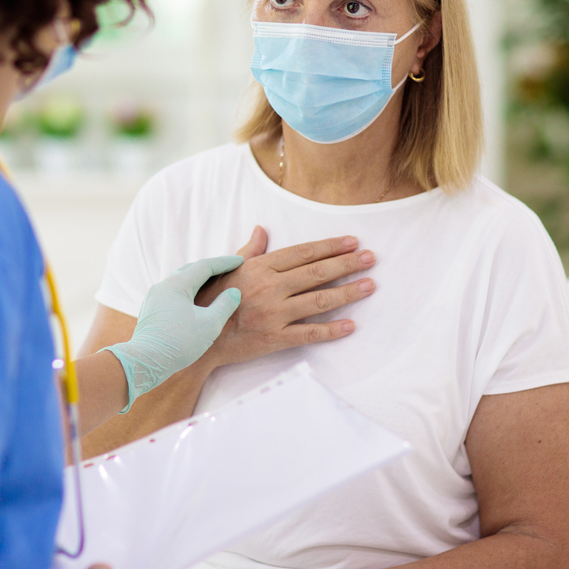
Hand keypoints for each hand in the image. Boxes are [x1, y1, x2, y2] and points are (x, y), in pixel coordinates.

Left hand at [105, 255, 243, 410]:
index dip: (224, 263)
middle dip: (210, 269)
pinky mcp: (150, 310)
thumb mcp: (210, 324)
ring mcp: (153, 298)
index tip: (240, 261)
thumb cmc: (179, 342)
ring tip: (211, 284)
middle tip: (227, 270)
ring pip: (179, 282)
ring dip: (197, 280)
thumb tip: (233, 292)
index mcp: (177, 284)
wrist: (145, 361)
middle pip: (190, 270)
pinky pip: (172, 293)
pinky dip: (187, 292)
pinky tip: (193, 302)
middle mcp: (162, 286)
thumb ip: (225, 305)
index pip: (204, 266)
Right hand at [194, 227, 375, 367]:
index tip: (352, 242)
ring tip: (370, 285)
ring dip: (348, 292)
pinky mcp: (275, 339)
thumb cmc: (211, 299)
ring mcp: (274, 314)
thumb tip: (262, 229)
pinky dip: (331, 330)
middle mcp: (270, 288)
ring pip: (319, 301)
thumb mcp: (228, 269)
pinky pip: (309, 334)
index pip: (303, 253)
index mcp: (260, 268)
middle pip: (317, 273)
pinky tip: (351, 325)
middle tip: (371, 258)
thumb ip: (250, 250)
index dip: (330, 247)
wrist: (197, 337)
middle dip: (347, 264)